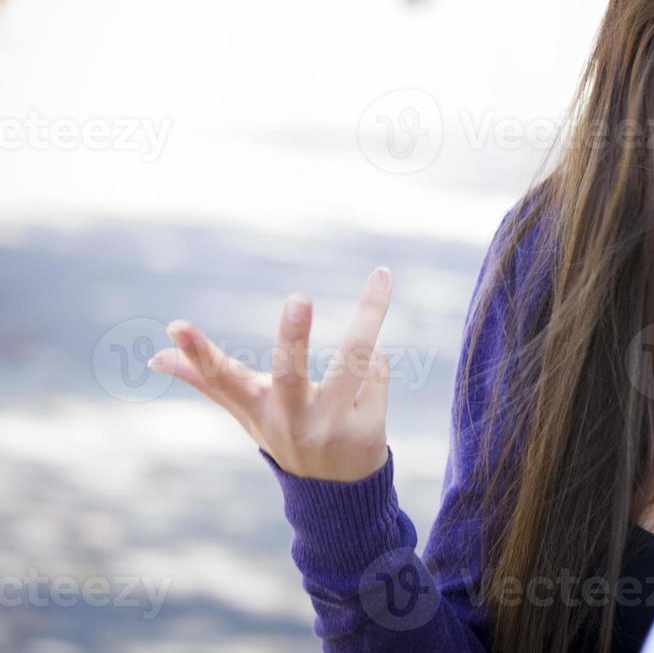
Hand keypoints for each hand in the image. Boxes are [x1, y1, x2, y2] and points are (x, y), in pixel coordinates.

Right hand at [149, 266, 394, 481]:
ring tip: (380, 278)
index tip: (175, 326)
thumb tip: (154, 356)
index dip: (198, 355)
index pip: (222, 380)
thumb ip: (208, 380)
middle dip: (293, 338)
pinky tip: (371, 378)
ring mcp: (330, 428)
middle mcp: (292, 420)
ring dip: (370, 313)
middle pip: (290, 375)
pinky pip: (377, 370)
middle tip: (297, 298)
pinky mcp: (367, 430)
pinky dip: (376, 363)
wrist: (338, 493)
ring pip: (355, 358)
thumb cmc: (287, 434)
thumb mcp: (249, 412)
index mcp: (258, 409)